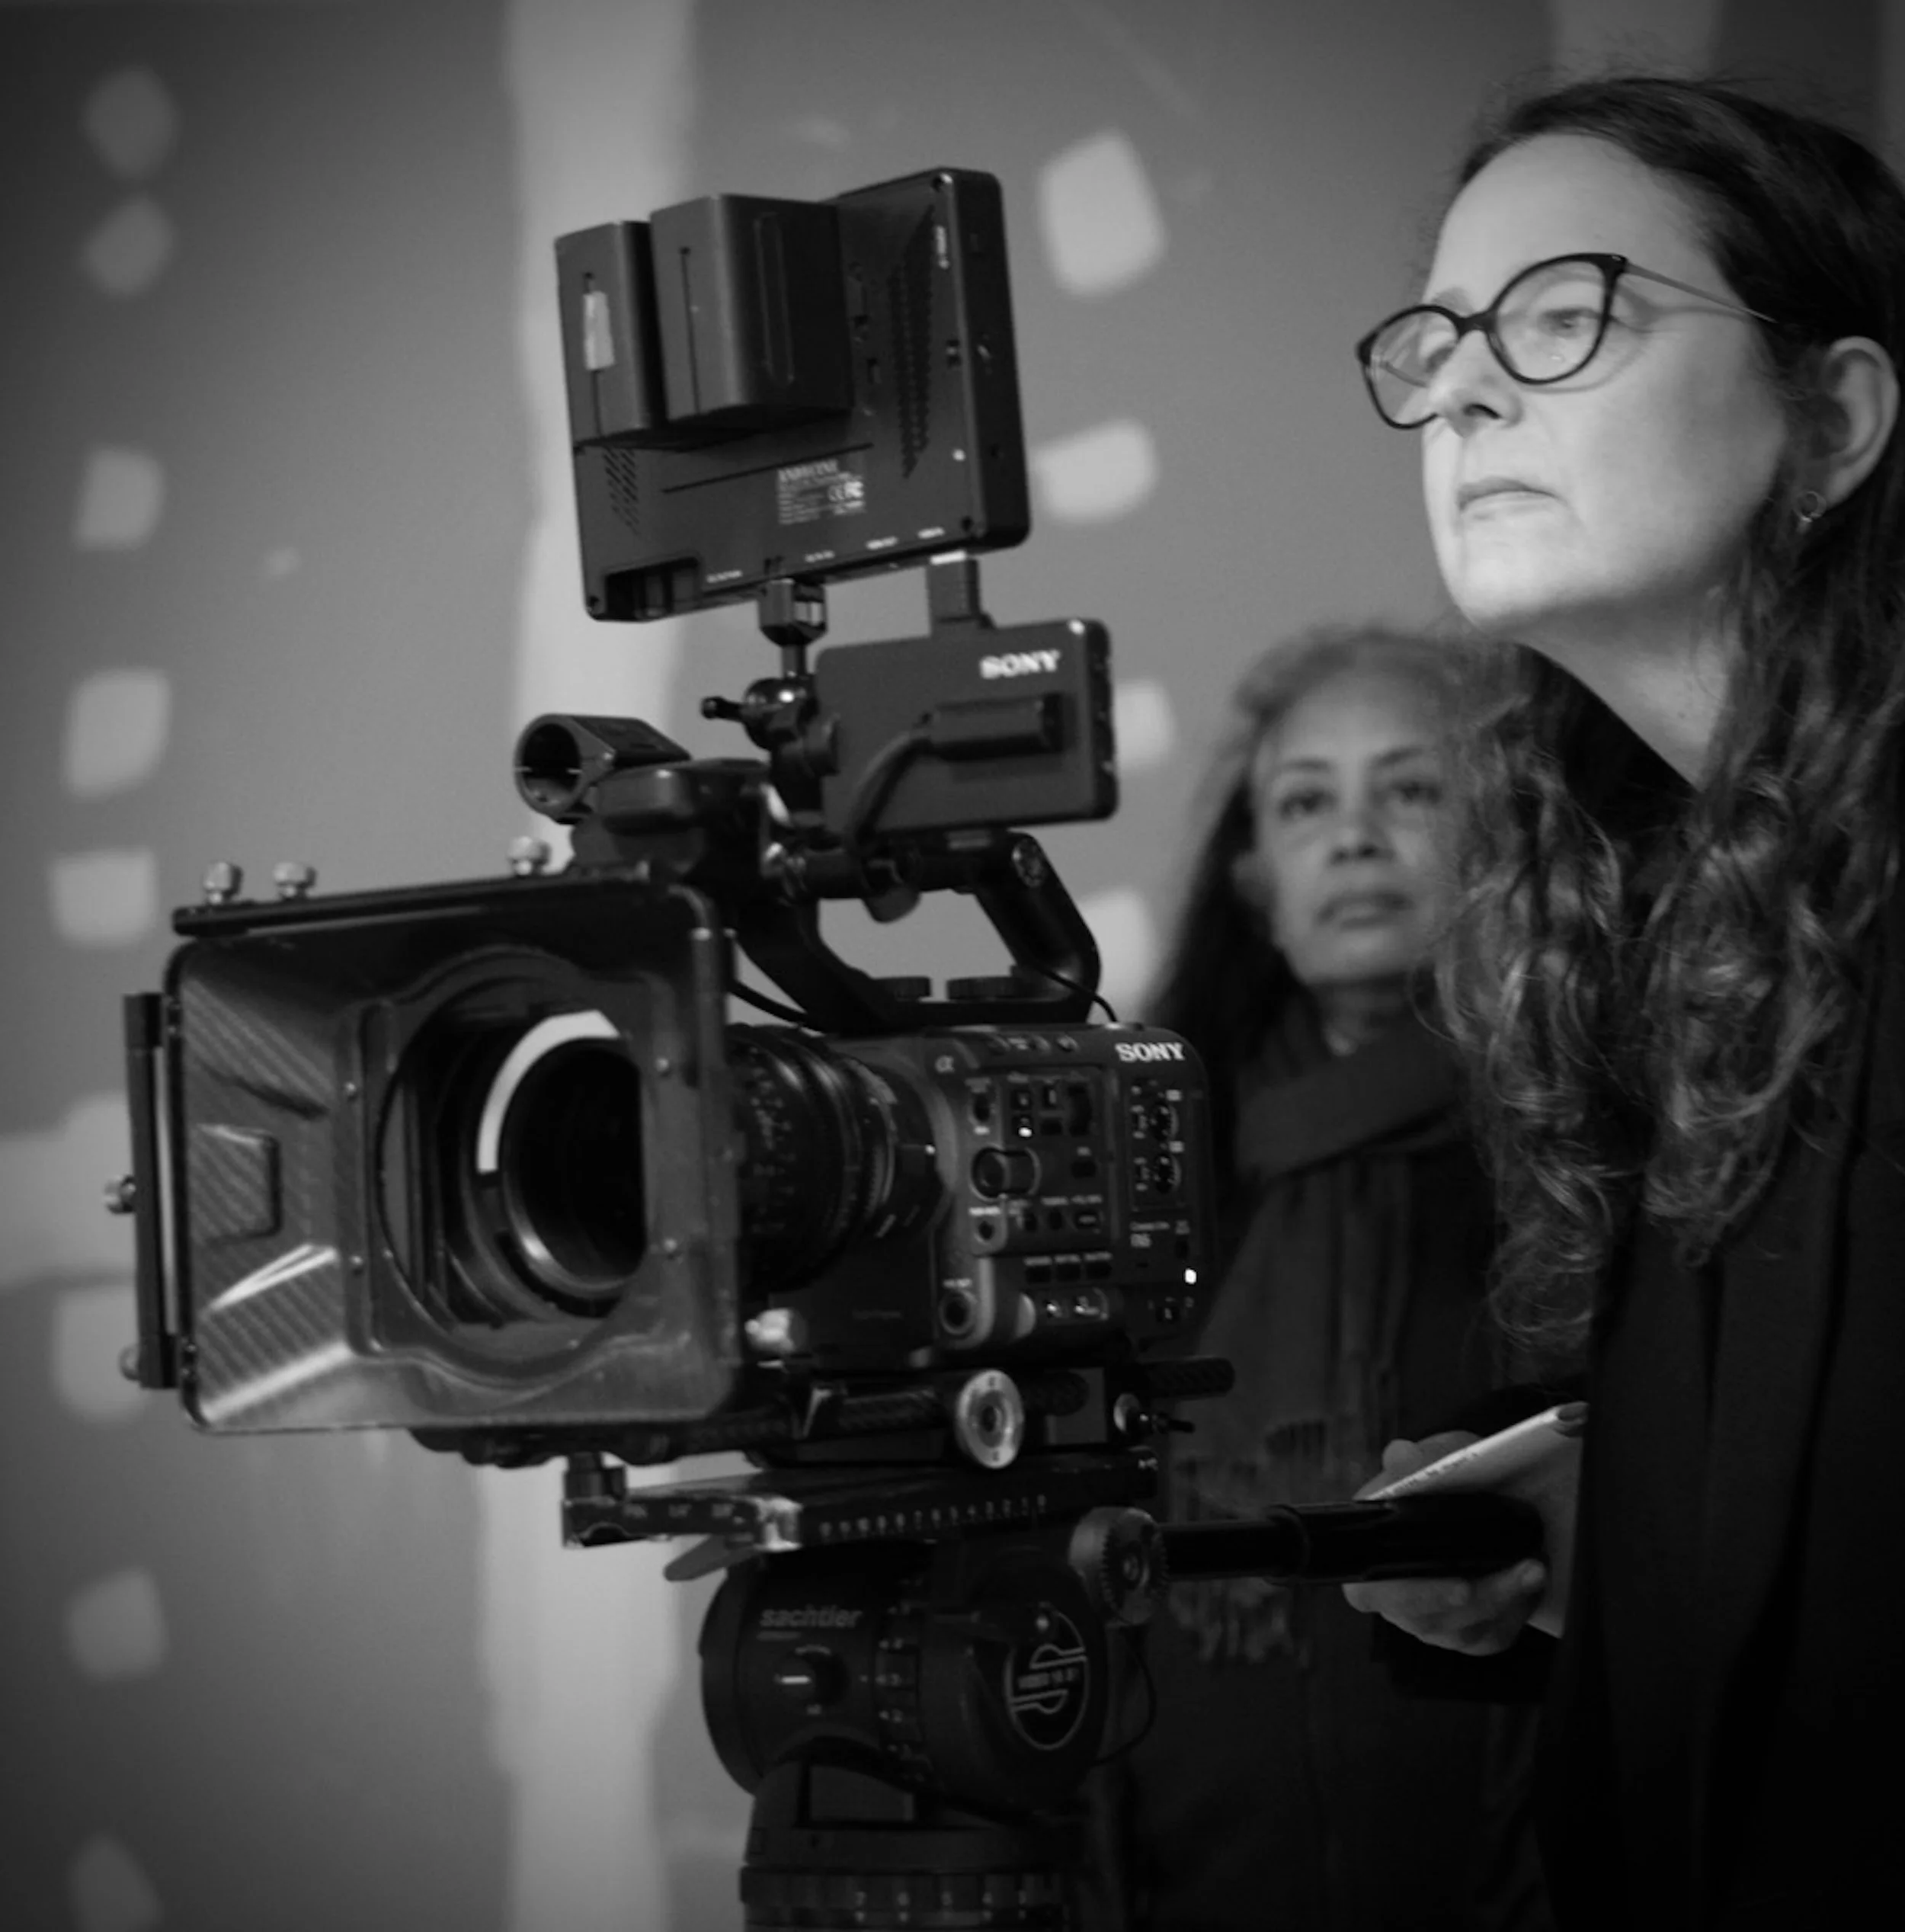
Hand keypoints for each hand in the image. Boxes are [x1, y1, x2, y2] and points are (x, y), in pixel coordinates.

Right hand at [1339, 1433, 1555, 1653]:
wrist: (1471, 1499)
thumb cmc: (1443, 1481)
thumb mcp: (1436, 1459)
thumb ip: (1418, 1459)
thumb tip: (1401, 1456)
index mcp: (1370, 1557)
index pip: (1371, 1592)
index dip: (1412, 1595)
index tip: (1461, 1586)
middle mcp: (1395, 1599)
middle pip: (1429, 1619)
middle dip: (1484, 1596)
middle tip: (1523, 1570)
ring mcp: (1430, 1621)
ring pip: (1463, 1632)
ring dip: (1506, 1601)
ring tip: (1537, 1568)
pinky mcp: (1464, 1633)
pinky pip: (1489, 1637)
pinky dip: (1515, 1615)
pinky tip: (1532, 1587)